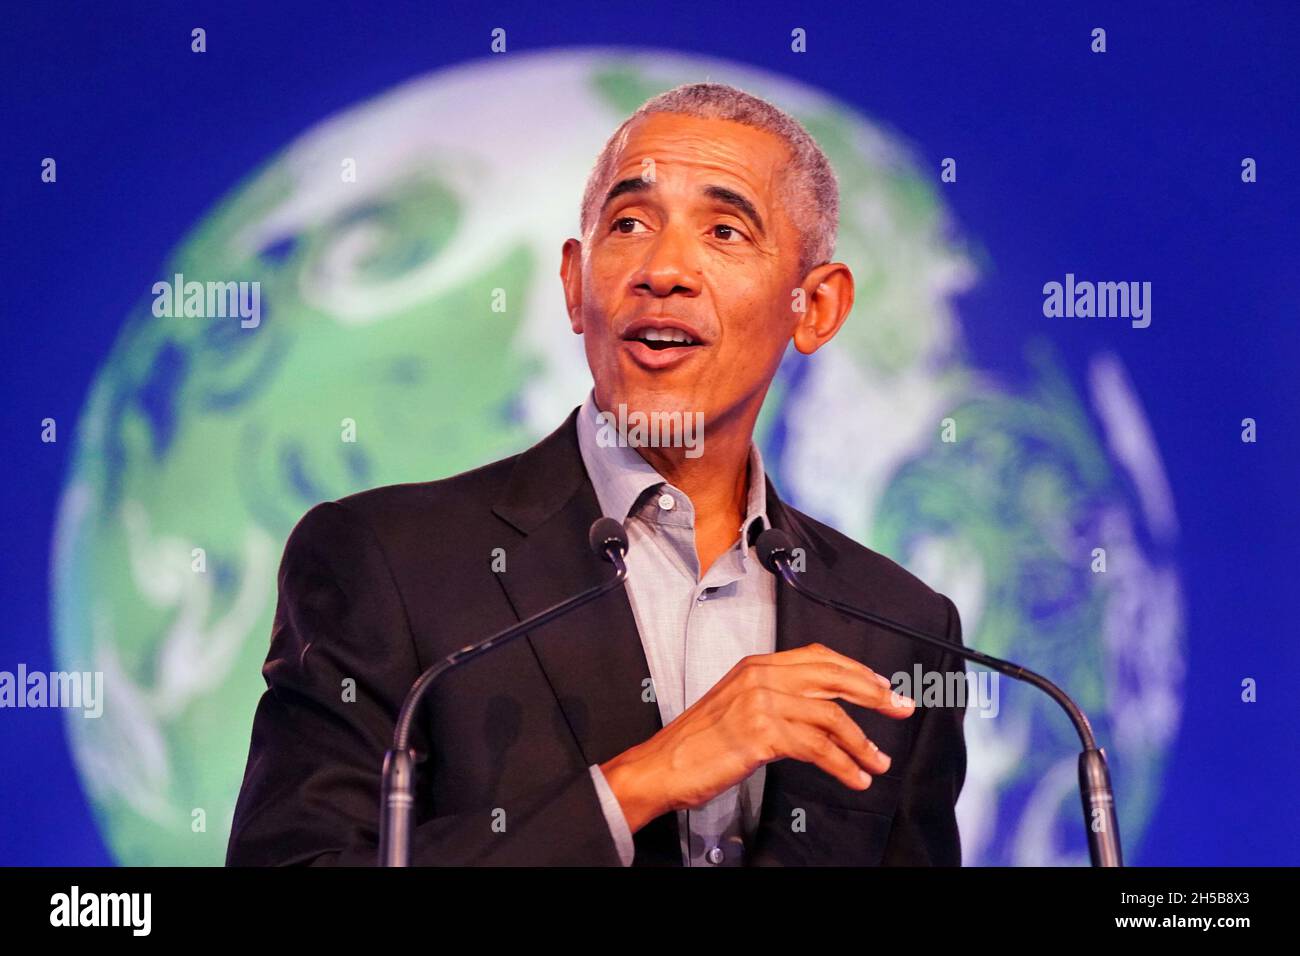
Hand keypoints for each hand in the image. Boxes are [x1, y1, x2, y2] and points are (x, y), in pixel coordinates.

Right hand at [599, 642, 915, 832]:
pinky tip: (854, 777)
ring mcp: (760, 703)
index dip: (857, 671)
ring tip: (878, 763)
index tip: (882, 686)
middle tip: (901, 709)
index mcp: (756, 665)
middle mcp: (760, 676)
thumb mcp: (737, 706)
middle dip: (874, 694)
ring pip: (831, 717)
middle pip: (833, 677)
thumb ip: (775, 698)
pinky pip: (817, 748)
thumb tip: (820, 710)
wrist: (660, 766)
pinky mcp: (761, 734)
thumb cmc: (696, 744)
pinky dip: (843, 764)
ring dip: (863, 743)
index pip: (819, 657)